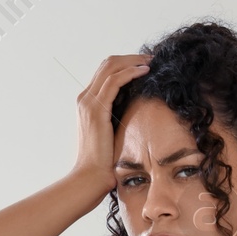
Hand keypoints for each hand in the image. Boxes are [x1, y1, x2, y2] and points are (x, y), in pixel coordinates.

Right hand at [70, 53, 151, 193]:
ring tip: (151, 62)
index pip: (105, 72)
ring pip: (111, 67)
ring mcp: (88, 103)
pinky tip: (145, 71)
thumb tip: (136, 111)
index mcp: (87, 103)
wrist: (90, 177)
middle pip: (108, 64)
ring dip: (134, 61)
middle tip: (151, 59)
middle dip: (131, 58)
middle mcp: (84, 99)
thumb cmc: (103, 163)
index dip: (126, 64)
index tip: (145, 65)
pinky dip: (131, 72)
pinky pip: (115, 80)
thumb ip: (117, 119)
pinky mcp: (97, 109)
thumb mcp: (111, 134)